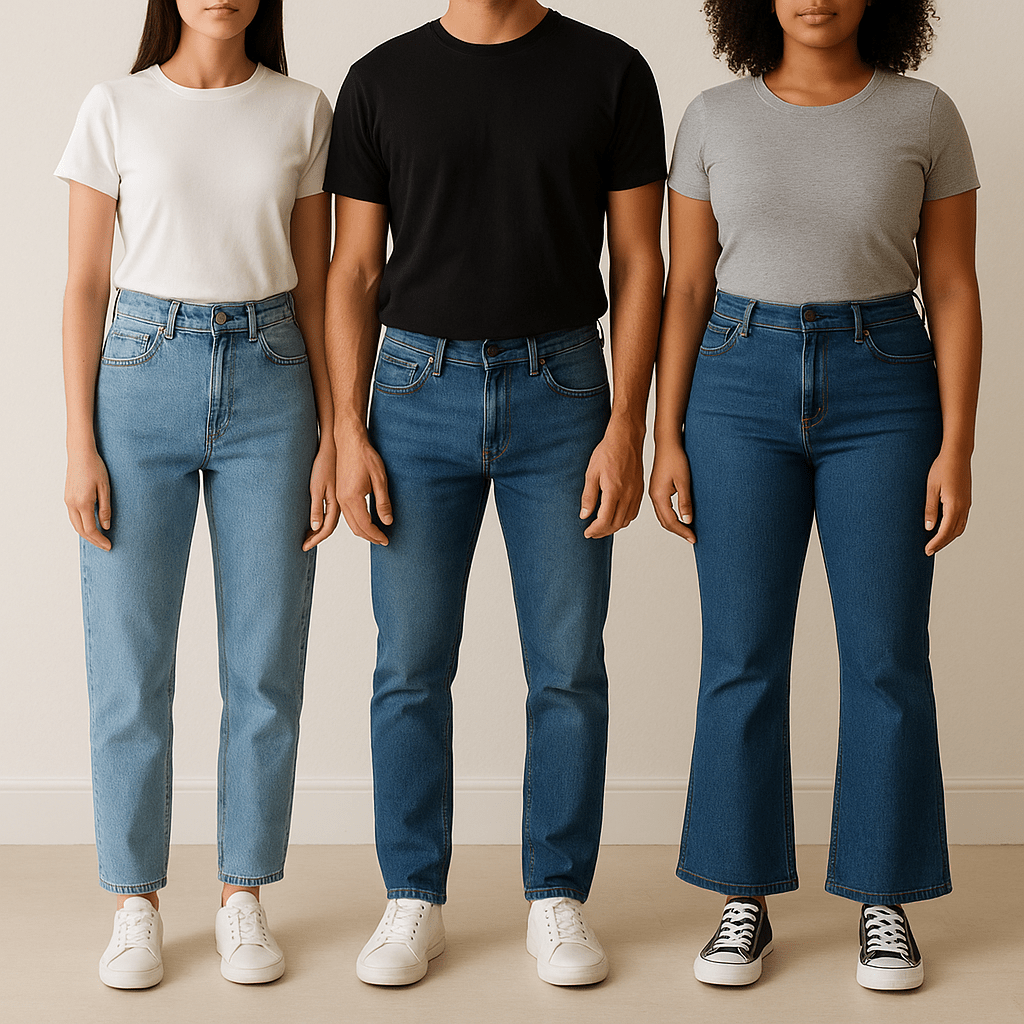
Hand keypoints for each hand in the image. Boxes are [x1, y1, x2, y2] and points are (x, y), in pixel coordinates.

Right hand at [65, 447, 111, 550]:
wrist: (80, 454)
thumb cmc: (95, 468)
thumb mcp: (105, 488)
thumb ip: (105, 509)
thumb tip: (106, 526)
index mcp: (82, 503)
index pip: (90, 529)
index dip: (100, 540)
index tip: (109, 546)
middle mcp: (72, 504)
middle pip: (81, 530)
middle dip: (93, 541)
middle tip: (105, 546)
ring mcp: (67, 500)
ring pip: (75, 524)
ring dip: (86, 534)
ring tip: (99, 539)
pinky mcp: (67, 497)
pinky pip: (73, 517)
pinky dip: (81, 525)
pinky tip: (90, 526)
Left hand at [302, 439, 340, 550]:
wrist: (339, 447)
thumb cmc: (325, 464)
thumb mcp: (317, 486)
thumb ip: (317, 507)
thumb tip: (315, 526)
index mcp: (335, 504)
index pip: (325, 529)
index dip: (315, 540)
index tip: (304, 547)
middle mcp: (339, 504)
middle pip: (330, 527)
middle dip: (317, 538)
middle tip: (306, 545)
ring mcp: (340, 498)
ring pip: (332, 520)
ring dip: (321, 530)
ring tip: (311, 535)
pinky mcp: (339, 491)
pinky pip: (334, 511)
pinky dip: (325, 519)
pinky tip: (320, 518)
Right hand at [336, 425, 392, 544]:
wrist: (349, 441)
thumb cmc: (365, 457)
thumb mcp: (380, 479)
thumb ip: (383, 502)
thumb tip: (387, 521)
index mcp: (352, 498)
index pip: (366, 525)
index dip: (377, 535)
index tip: (386, 540)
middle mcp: (342, 500)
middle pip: (356, 527)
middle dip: (370, 536)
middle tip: (383, 540)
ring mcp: (339, 497)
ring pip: (350, 522)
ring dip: (363, 530)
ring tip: (376, 533)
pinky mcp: (339, 492)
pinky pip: (347, 514)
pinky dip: (357, 522)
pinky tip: (366, 520)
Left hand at [580, 420, 643, 538]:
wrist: (626, 439)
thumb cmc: (608, 452)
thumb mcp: (591, 473)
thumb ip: (588, 496)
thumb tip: (584, 515)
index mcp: (613, 490)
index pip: (605, 520)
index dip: (595, 530)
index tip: (587, 532)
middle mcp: (627, 494)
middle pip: (616, 524)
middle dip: (602, 532)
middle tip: (592, 532)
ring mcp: (636, 493)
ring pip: (626, 520)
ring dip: (613, 527)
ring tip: (601, 526)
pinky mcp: (640, 490)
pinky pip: (633, 512)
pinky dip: (624, 519)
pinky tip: (615, 516)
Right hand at [649, 439, 694, 542]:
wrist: (667, 444)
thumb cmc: (675, 458)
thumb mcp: (684, 481)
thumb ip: (685, 502)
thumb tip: (687, 520)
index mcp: (659, 496)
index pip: (671, 521)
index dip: (683, 531)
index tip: (693, 538)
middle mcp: (654, 497)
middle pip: (665, 522)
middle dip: (678, 531)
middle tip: (692, 537)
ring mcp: (655, 493)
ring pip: (663, 516)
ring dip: (675, 525)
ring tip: (688, 530)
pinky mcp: (658, 490)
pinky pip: (663, 509)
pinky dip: (671, 517)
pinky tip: (680, 517)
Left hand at [924, 447, 971, 555]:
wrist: (956, 455)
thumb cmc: (941, 469)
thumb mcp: (931, 489)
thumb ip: (930, 509)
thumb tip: (929, 528)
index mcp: (954, 506)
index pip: (945, 532)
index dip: (935, 543)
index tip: (926, 550)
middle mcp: (963, 507)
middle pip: (953, 533)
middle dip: (941, 543)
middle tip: (929, 550)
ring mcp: (966, 504)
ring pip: (959, 528)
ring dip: (948, 537)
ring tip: (935, 543)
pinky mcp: (966, 500)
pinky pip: (962, 520)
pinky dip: (954, 529)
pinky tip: (944, 529)